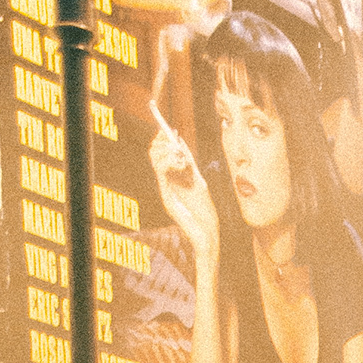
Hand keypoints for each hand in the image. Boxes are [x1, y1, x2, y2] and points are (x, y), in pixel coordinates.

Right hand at [149, 126, 217, 266]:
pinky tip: (181, 165)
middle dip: (163, 141)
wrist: (208, 234)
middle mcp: (165, 182)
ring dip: (168, 151)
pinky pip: (161, 172)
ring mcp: (164, 189)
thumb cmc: (205, 212)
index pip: (160, 153)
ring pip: (155, 159)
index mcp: (172, 178)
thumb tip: (180, 142)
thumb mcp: (199, 181)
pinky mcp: (166, 197)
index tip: (171, 129)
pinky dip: (170, 162)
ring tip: (182, 157)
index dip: (162, 138)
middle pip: (153, 153)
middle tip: (176, 142)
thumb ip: (189, 163)